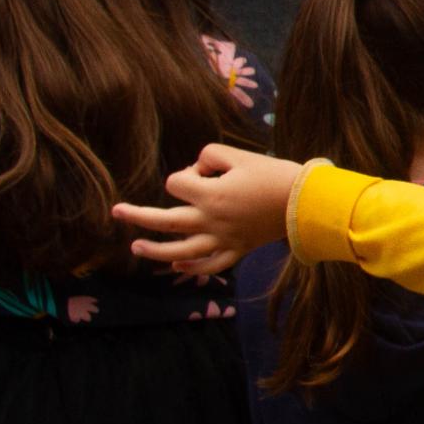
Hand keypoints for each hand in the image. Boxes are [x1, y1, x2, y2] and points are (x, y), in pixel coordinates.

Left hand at [111, 144, 305, 275]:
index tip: (209, 171)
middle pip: (163, 220)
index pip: (176, 183)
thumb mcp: (240, 155)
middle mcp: (210, 221)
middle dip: (136, 215)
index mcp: (211, 195)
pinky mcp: (237, 250)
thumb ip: (209, 156)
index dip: (187, 173)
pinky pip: (209, 265)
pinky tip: (177, 268)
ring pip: (179, 251)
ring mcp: (222, 240)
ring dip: (154, 250)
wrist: (306, 202)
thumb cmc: (274, 174)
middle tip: (117, 212)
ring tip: (135, 247)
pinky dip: (191, 268)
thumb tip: (196, 172)